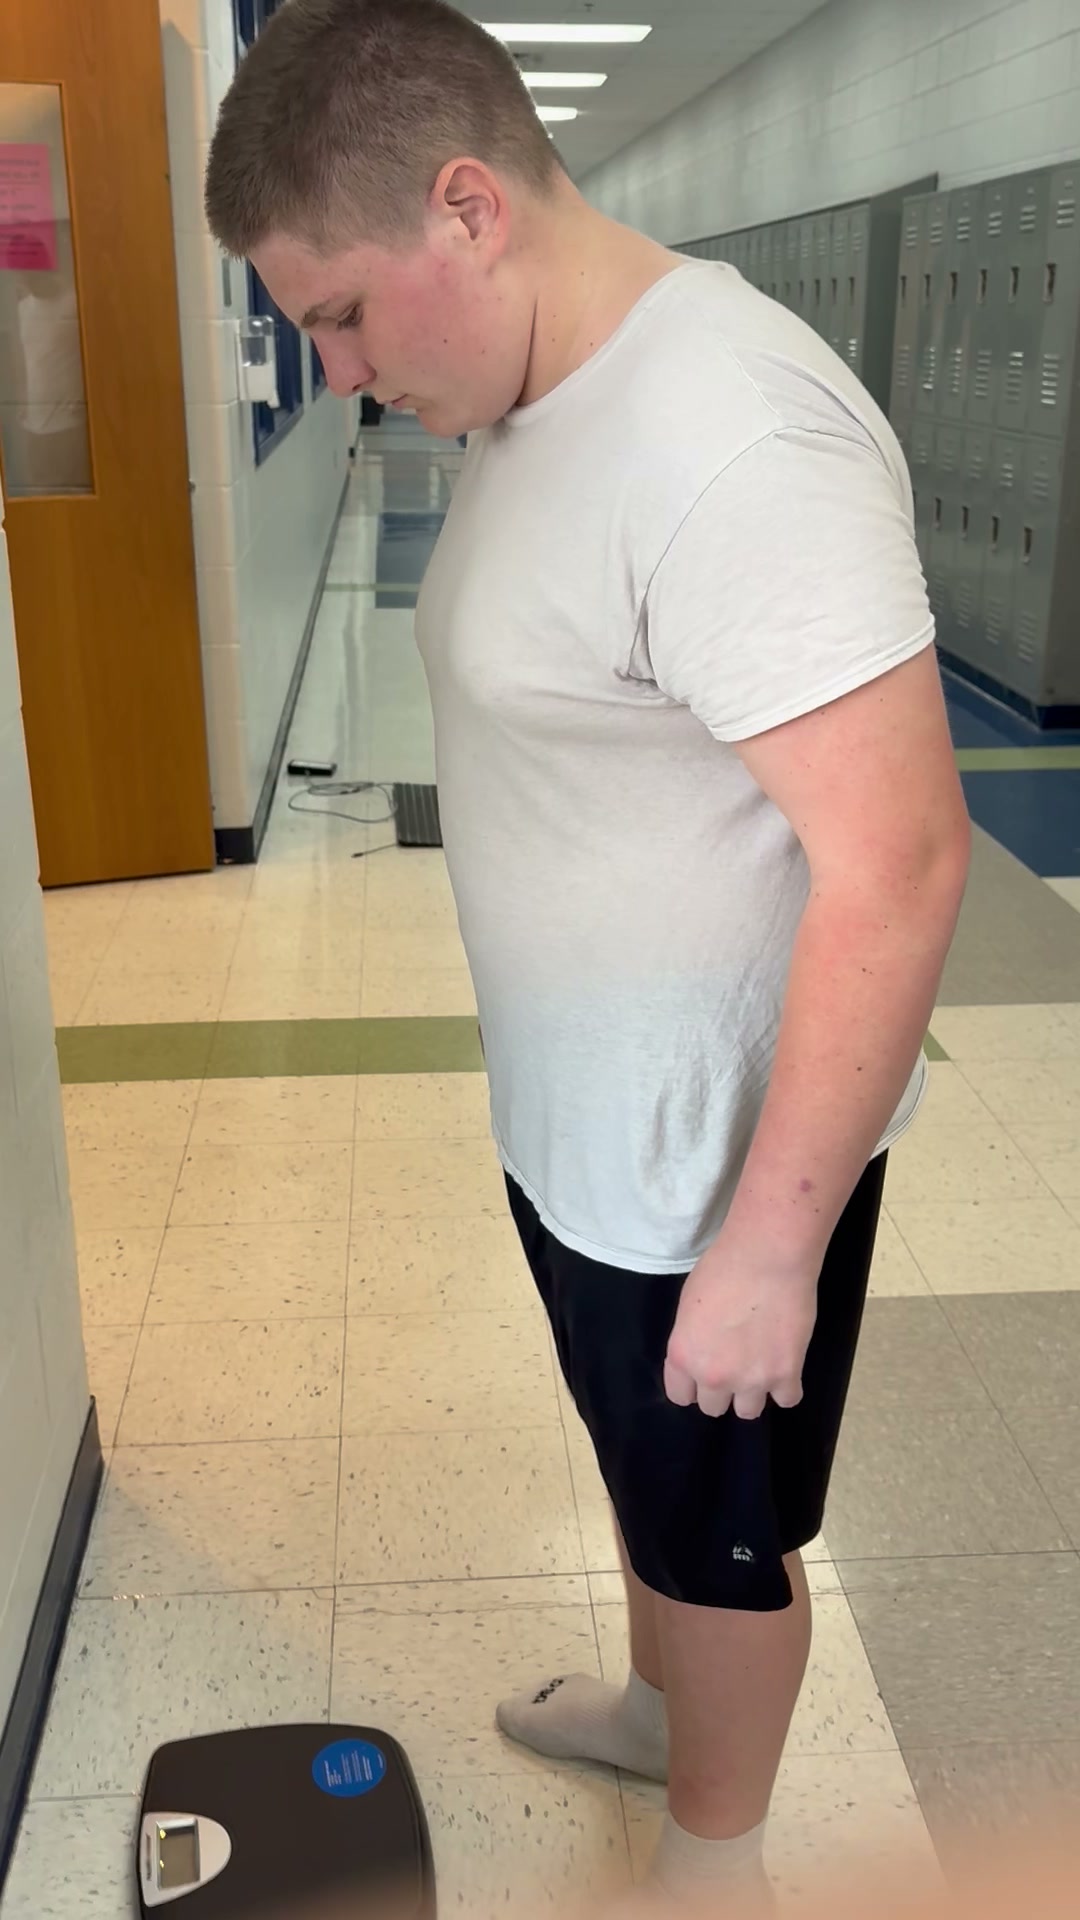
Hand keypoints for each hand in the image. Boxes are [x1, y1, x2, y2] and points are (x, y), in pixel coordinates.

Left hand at [664, 1240, 819, 1419]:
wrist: (768, 1256)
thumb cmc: (723, 1267)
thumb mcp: (690, 1305)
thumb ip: (692, 1339)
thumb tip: (703, 1352)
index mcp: (683, 1356)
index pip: (681, 1396)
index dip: (693, 1384)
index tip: (705, 1371)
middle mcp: (713, 1376)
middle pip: (714, 1408)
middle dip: (723, 1389)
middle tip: (736, 1363)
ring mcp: (751, 1380)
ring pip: (748, 1412)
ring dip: (753, 1392)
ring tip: (762, 1365)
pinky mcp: (787, 1374)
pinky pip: (787, 1400)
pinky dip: (787, 1386)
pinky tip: (786, 1366)